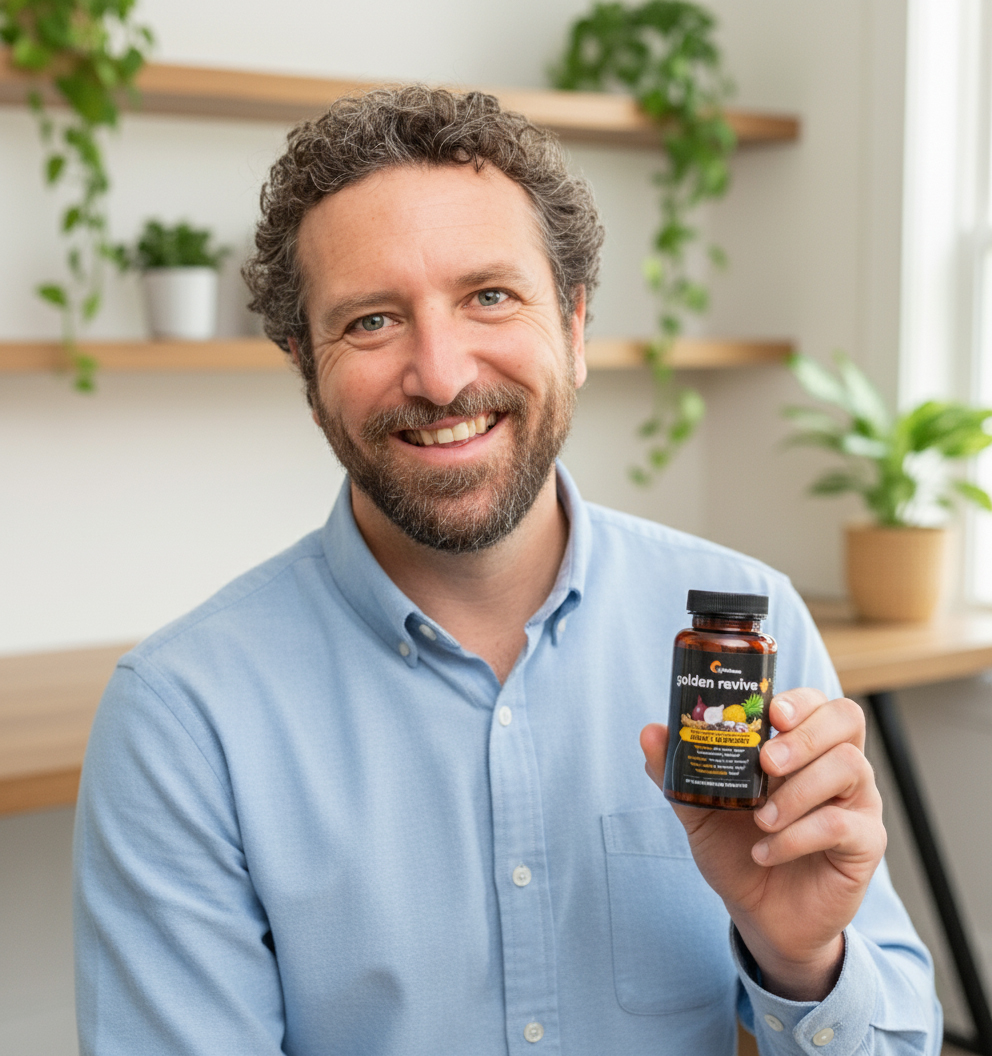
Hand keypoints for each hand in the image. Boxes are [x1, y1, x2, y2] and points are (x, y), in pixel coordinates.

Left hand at [640, 688, 885, 1000]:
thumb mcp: (700, 809)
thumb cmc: (737, 848)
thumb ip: (678, 770)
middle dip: (804, 736)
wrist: (761, 915)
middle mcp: (837, 765)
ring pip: (849, 767)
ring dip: (798, 791)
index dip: (799, 701)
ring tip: (760, 819)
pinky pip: (842, 825)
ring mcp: (857, 802)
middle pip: (845, 720)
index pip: (816, 703)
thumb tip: (651, 731)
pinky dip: (798, 837)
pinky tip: (765, 851)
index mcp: (802, 747)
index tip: (771, 714)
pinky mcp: (865, 843)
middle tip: (766, 762)